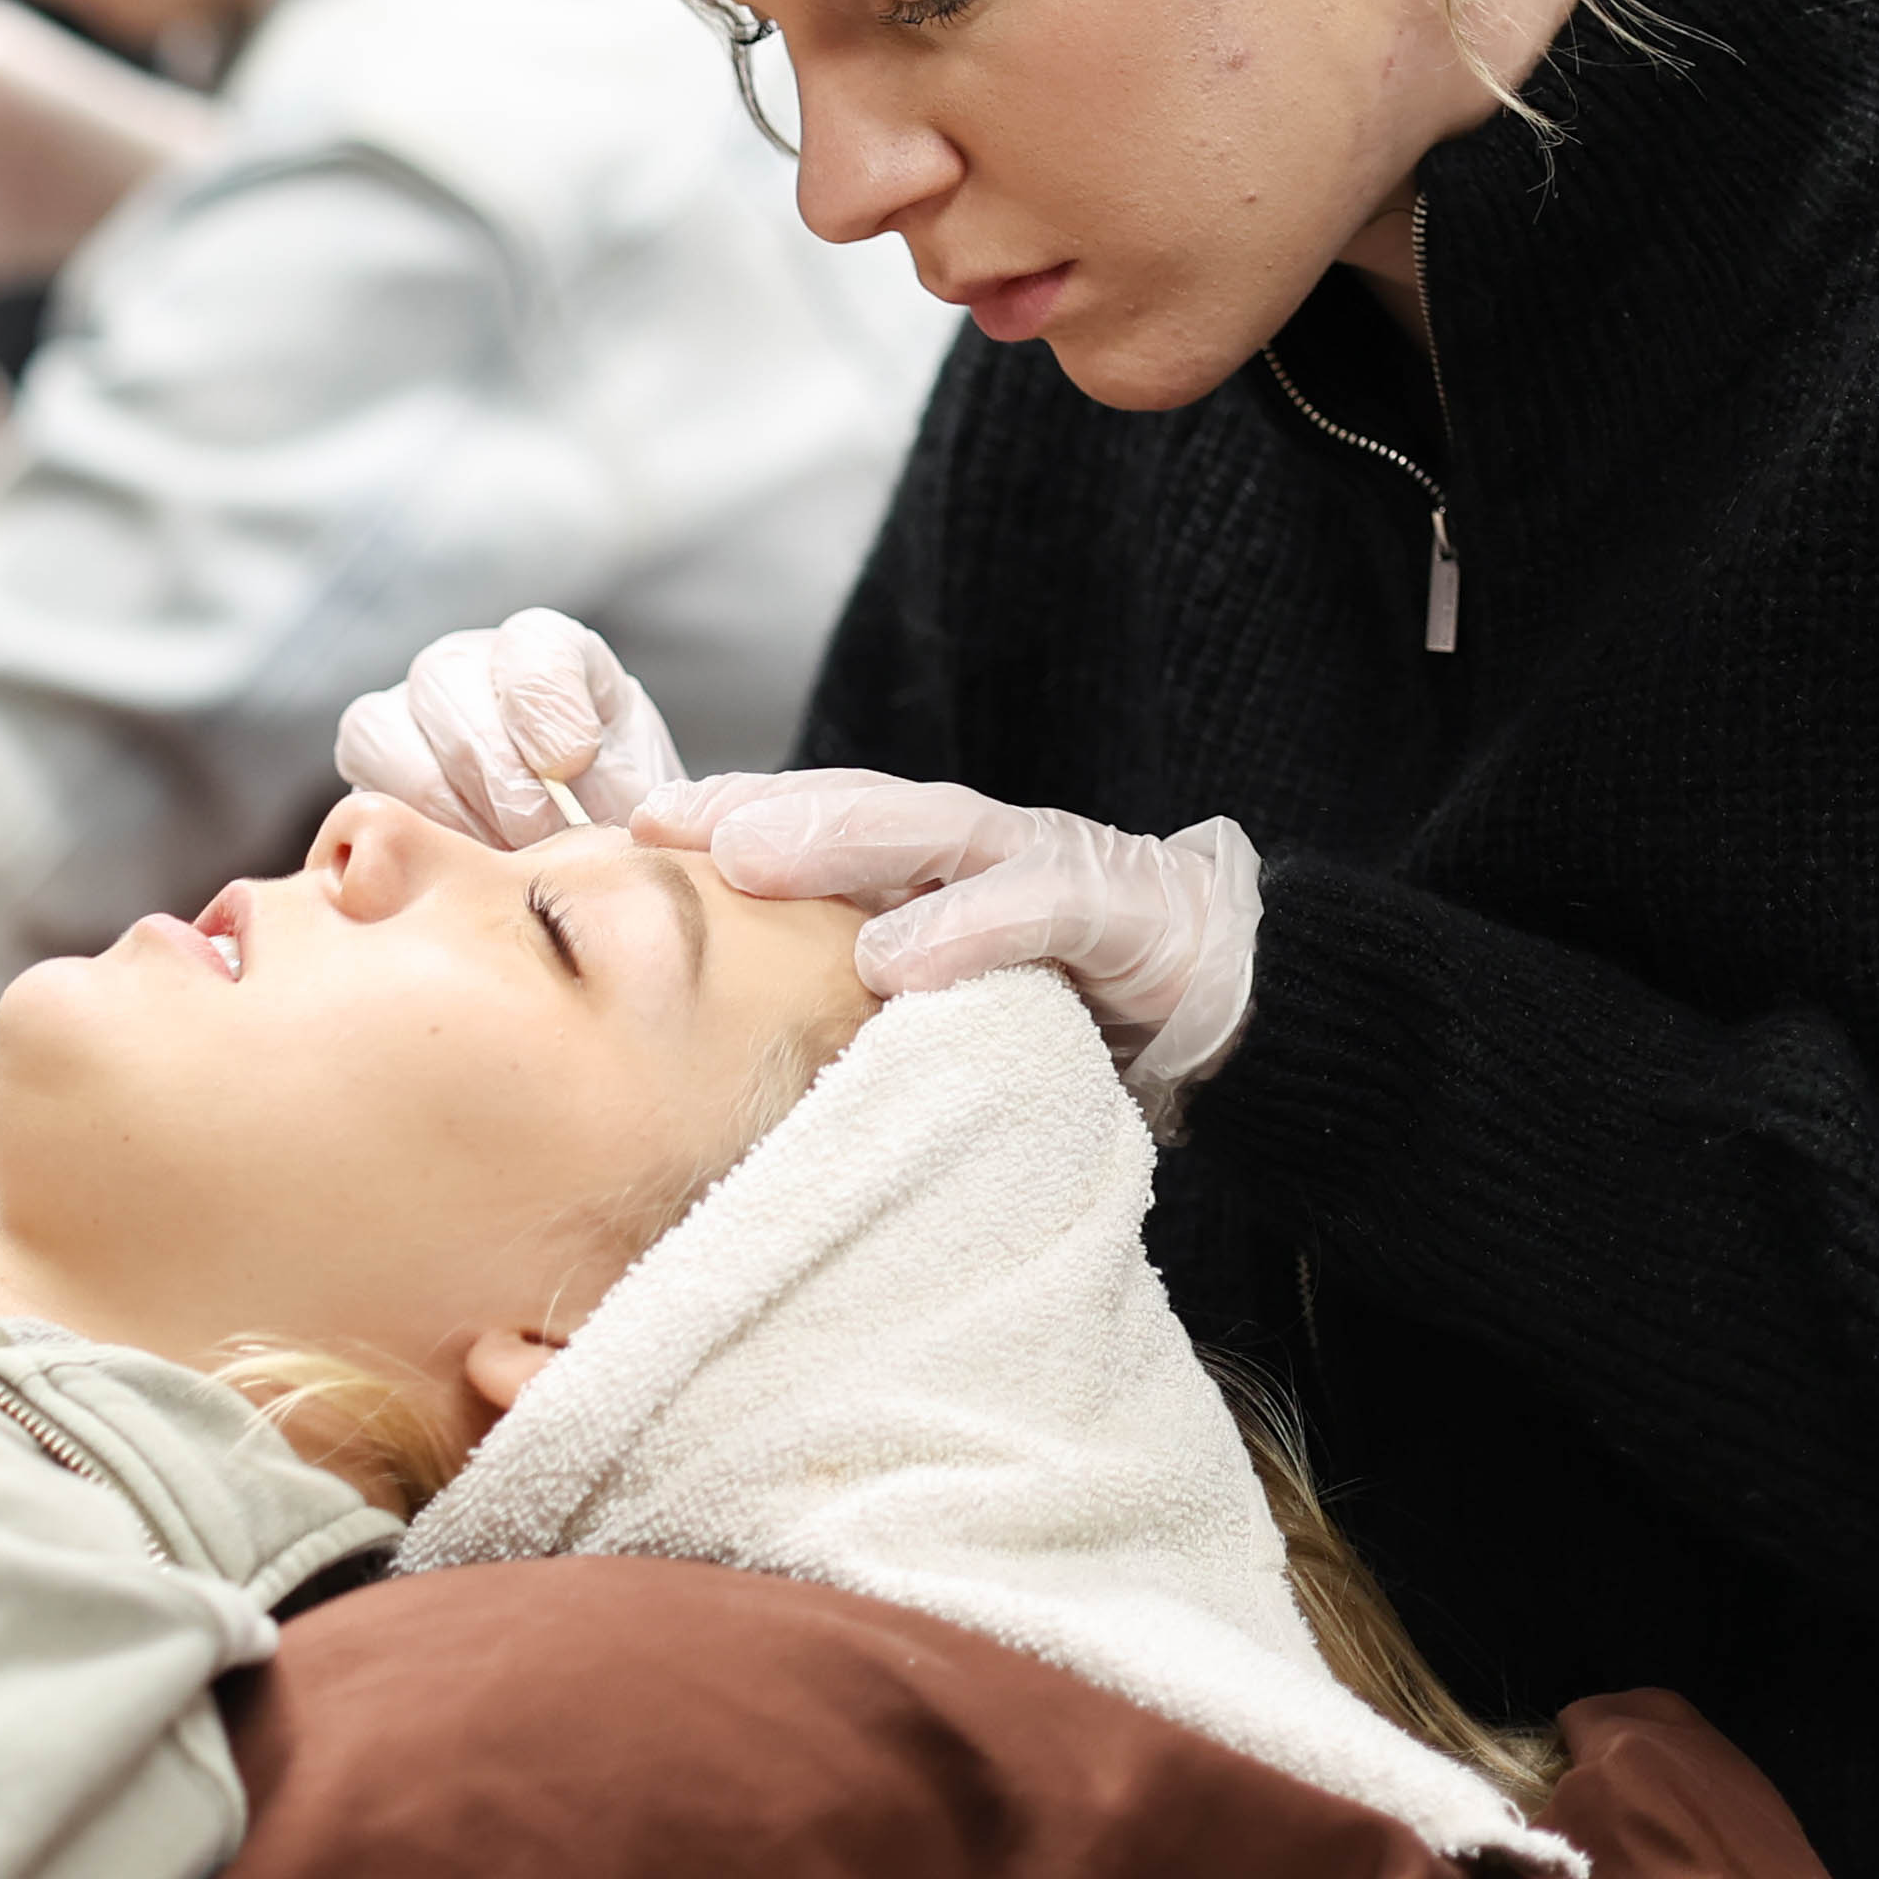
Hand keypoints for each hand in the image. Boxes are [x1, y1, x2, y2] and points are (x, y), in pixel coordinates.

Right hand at [331, 610, 688, 846]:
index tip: (574, 761)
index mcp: (547, 657)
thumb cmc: (614, 831)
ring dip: (449, 802)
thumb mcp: (651, 801)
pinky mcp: (365, 778)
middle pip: (446, 680)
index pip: (530, 642)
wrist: (575, 881)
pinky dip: (406, 830)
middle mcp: (466, 669)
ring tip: (503, 854)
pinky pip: (357, 787)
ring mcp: (405, 718)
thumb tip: (623, 808)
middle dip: (498, 770)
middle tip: (541, 836)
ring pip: (383, 727)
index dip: (545, 698)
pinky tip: (458, 864)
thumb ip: (647, 790)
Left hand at [634, 769, 1263, 1119]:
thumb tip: (720, 1069)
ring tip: (747, 860)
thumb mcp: (946, 1011)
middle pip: (853, 810)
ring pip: (933, 835)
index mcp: (930, 871)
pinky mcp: (1128, 914)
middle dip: (752, 808)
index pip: (814, 826)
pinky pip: (1039, 910)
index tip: (625, 829)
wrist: (1252, 1000)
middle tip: (658, 826)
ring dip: (836, 840)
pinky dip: (967, 927)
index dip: (722, 818)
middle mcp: (981, 852)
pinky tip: (898, 956)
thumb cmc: (1077, 1011)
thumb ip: (859, 1012)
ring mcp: (1053, 869)